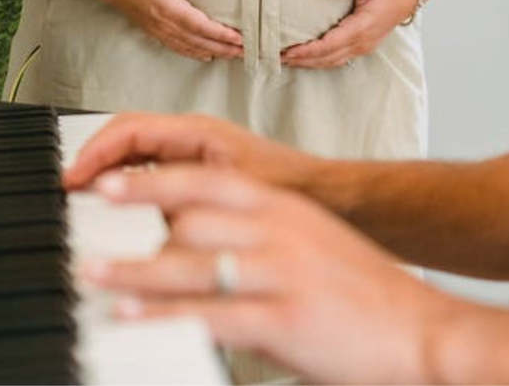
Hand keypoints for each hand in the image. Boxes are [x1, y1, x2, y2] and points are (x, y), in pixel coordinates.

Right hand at [63, 112, 317, 191]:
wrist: (318, 194)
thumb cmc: (284, 183)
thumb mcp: (228, 190)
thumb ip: (180, 193)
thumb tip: (133, 203)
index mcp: (196, 131)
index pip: (129, 129)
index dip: (95, 151)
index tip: (72, 177)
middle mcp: (192, 137)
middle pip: (127, 137)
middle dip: (95, 157)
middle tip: (69, 189)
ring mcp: (194, 153)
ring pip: (137, 154)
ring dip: (109, 170)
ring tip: (85, 198)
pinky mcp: (198, 172)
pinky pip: (152, 171)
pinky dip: (128, 183)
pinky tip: (121, 207)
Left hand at [80, 166, 450, 383]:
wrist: (419, 327)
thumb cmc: (364, 286)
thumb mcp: (312, 242)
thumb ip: (261, 236)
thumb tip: (203, 244)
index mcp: (286, 208)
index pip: (208, 181)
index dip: (154, 181)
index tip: (112, 182)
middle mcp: (281, 231)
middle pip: (191, 217)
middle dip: (135, 227)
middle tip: (89, 234)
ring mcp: (283, 273)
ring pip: (193, 263)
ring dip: (136, 270)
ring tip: (96, 273)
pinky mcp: (286, 320)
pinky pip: (211, 314)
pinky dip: (165, 315)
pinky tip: (134, 316)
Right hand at [105, 0, 242, 61]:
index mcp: (168, 8)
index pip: (199, 25)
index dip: (220, 34)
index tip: (238, 38)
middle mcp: (165, 24)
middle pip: (200, 41)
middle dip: (224, 47)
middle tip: (246, 51)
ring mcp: (160, 31)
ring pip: (192, 47)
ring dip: (215, 52)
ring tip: (235, 56)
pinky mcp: (156, 33)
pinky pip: (179, 48)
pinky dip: (195, 54)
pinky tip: (208, 56)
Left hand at [282, 0, 417, 68]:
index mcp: (361, 28)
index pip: (328, 45)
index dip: (307, 51)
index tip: (288, 51)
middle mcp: (361, 42)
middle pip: (326, 58)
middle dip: (302, 60)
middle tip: (277, 59)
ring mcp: (363, 47)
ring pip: (332, 62)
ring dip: (309, 63)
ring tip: (287, 61)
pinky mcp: (363, 46)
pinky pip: (338, 59)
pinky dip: (321, 61)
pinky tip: (308, 60)